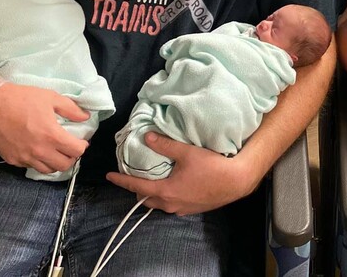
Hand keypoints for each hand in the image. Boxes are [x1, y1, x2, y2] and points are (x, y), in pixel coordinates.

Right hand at [0, 82, 88, 173]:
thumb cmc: (22, 98)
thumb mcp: (50, 97)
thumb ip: (71, 109)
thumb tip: (85, 117)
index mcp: (51, 135)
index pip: (76, 151)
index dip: (82, 146)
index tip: (81, 141)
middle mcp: (39, 151)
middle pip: (64, 165)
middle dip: (71, 157)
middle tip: (69, 148)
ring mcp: (25, 158)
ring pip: (47, 170)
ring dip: (55, 163)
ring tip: (55, 152)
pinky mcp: (12, 160)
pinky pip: (30, 166)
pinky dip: (38, 161)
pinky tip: (37, 151)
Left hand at [106, 132, 256, 215]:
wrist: (237, 181)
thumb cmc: (212, 166)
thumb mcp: (186, 152)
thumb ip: (165, 145)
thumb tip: (147, 137)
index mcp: (165, 191)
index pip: (136, 186)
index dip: (122, 180)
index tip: (110, 176)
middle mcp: (171, 204)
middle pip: (146, 199)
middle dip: (137, 190)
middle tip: (131, 177)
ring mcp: (182, 209)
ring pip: (160, 204)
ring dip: (152, 194)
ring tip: (150, 182)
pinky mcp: (193, 209)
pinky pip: (172, 205)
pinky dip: (166, 196)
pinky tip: (172, 187)